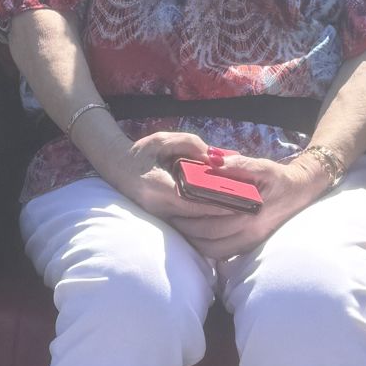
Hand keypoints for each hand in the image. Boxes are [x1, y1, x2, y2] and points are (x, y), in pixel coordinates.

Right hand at [96, 131, 238, 224]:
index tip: (238, 202)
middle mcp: (158, 206)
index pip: (192, 200)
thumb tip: (214, 158)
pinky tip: (226, 217)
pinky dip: (207, 222)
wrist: (116, 168)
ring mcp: (160, 217)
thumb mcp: (162, 140)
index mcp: (158, 186)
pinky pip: (189, 226)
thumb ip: (189, 144)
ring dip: (218, 221)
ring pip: (194, 226)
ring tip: (243, 214)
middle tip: (249, 210)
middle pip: (197, 217)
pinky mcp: (164, 221)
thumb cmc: (141, 152)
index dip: (216, 203)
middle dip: (223, 215)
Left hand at [167, 152, 330, 259]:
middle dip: (187, 233)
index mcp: (251, 214)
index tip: (173, 211)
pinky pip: (224, 253)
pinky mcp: (252, 245)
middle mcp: (251, 233)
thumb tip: (215, 163)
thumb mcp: (262, 166)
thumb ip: (240, 165)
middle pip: (209, 241)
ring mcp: (252, 242)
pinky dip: (207, 248)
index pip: (212, 224)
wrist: (301, 191)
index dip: (190, 220)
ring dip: (195, 243)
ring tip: (179, 230)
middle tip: (170, 221)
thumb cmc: (278, 177)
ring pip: (215, 251)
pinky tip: (195, 237)